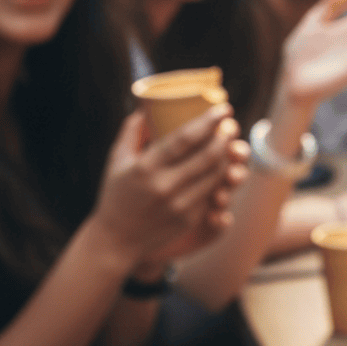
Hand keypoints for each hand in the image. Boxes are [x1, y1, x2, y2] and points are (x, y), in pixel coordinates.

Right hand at [92, 106, 242, 265]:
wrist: (115, 240)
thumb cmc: (116, 194)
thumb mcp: (117, 161)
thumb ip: (132, 131)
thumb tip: (146, 105)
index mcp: (146, 168)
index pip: (184, 139)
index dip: (208, 121)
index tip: (224, 108)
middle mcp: (164, 186)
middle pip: (207, 156)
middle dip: (225, 137)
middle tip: (231, 124)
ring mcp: (179, 205)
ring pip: (215, 174)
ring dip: (227, 156)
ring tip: (229, 143)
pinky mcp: (189, 219)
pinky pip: (212, 192)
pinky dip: (219, 177)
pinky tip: (222, 165)